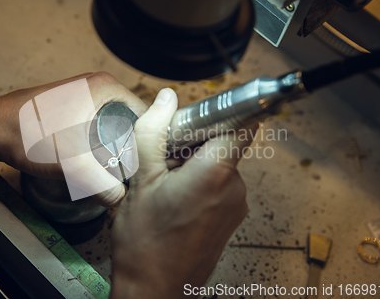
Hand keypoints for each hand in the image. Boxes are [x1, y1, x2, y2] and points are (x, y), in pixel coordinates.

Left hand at [0, 72, 147, 206]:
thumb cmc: (29, 134)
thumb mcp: (72, 163)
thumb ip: (101, 185)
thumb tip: (120, 199)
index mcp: (106, 87)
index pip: (147, 116)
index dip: (149, 143)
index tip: (148, 166)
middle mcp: (98, 85)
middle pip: (131, 120)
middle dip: (132, 147)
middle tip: (130, 173)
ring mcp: (84, 93)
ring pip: (114, 123)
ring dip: (115, 145)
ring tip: (114, 171)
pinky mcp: (71, 104)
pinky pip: (98, 123)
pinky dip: (100, 140)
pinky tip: (94, 160)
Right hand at [110, 88, 256, 297]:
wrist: (154, 290)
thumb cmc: (146, 244)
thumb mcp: (140, 180)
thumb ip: (153, 133)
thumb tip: (165, 100)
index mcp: (215, 172)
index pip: (240, 121)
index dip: (218, 113)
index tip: (198, 116)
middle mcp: (234, 188)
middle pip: (223, 143)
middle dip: (194, 142)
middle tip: (163, 158)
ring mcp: (236, 205)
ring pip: (218, 165)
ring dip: (194, 165)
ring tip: (164, 185)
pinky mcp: (231, 217)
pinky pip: (219, 185)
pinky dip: (200, 183)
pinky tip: (174, 200)